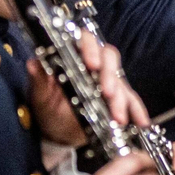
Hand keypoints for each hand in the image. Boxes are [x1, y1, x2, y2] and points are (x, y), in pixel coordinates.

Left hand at [27, 33, 148, 145]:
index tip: (91, 64)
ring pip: (120, 80)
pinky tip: (141, 121)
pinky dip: (137, 110)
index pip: (86, 41)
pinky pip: (131, 100)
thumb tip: (33, 64)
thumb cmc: (47, 110)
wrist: (56, 133)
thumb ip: (39, 80)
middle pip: (109, 57)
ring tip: (118, 116)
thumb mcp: (40, 96)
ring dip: (122, 98)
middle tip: (107, 93)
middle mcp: (93, 66)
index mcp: (74, 57)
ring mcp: (106, 81)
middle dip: (109, 75)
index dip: (91, 49)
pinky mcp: (116, 98)